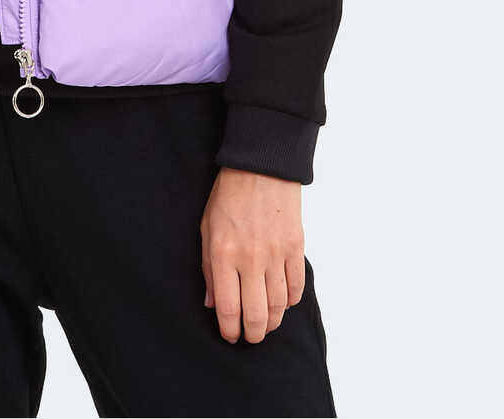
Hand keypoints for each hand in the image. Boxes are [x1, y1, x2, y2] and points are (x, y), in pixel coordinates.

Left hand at [199, 166, 304, 343]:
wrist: (261, 167)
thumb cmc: (229, 195)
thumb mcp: (207, 228)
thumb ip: (208, 269)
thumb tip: (212, 304)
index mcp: (223, 253)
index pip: (228, 308)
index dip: (229, 330)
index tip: (230, 336)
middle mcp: (250, 258)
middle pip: (257, 315)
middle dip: (253, 334)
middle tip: (250, 336)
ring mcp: (276, 254)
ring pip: (279, 306)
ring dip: (272, 322)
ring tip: (266, 323)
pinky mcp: (295, 247)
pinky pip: (296, 288)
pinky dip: (290, 302)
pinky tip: (282, 302)